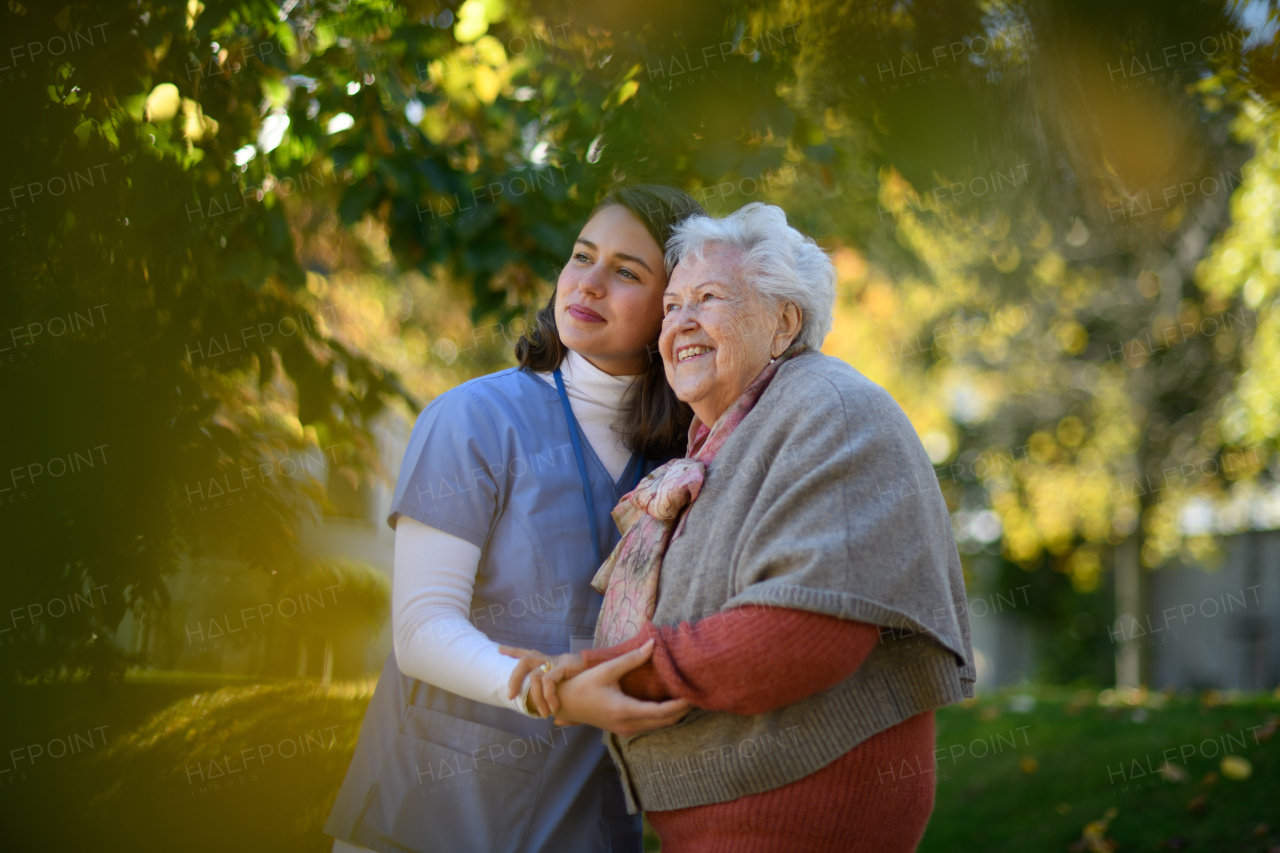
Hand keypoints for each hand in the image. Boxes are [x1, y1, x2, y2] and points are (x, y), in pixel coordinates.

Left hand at [498, 645, 586, 717]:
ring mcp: (560, 661)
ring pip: (535, 672)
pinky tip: (553, 707)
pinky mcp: (568, 665)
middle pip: (525, 660)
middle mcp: (552, 659)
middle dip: (514, 677)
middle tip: (510, 696)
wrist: (611, 673)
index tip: (499, 648)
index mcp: (551, 663)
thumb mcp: (574, 696)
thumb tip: (557, 722)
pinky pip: (550, 680)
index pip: (528, 653)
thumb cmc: (592, 685)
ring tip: (539, 712)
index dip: (513, 651)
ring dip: (533, 695)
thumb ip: (566, 707)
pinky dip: (548, 695)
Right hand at [549, 640, 691, 737]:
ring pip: (659, 726)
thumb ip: (631, 659)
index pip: (661, 712)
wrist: (564, 704)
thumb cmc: (582, 685)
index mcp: (624, 710)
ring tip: (687, 696)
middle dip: (683, 710)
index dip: (680, 704)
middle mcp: (628, 725)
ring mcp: (626, 730)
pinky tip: (670, 703)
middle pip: (665, 722)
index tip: (693, 692)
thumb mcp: (606, 670)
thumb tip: (653, 644)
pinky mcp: (624, 729)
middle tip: (696, 693)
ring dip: (675, 714)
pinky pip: (651, 726)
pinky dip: (664, 717)